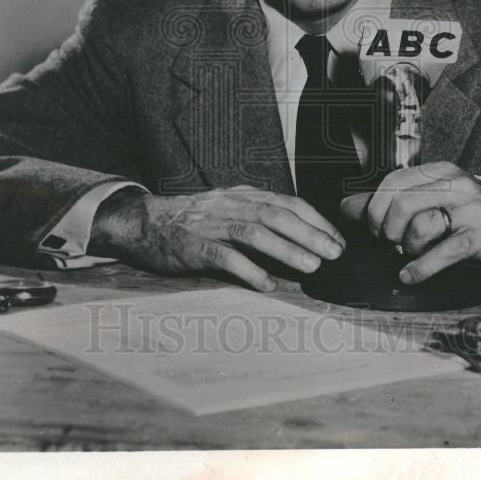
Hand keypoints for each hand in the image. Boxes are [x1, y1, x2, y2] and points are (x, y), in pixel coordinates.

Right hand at [90, 185, 345, 291]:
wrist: (143, 222)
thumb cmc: (193, 220)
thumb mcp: (229, 209)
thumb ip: (259, 218)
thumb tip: (300, 239)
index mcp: (242, 195)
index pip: (287, 202)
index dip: (315, 220)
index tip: (337, 240)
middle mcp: (230, 205)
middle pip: (276, 215)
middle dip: (309, 234)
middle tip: (334, 253)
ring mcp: (211, 225)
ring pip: (255, 232)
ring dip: (286, 249)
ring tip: (311, 266)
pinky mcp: (193, 246)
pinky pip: (225, 257)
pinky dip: (248, 270)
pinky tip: (266, 284)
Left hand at [340, 161, 480, 283]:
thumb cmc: (472, 215)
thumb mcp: (434, 199)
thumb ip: (390, 202)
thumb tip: (347, 207)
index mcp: (441, 171)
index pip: (392, 182)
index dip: (375, 208)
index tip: (375, 227)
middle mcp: (456, 185)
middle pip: (400, 204)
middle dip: (387, 230)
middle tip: (390, 243)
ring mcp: (470, 210)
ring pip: (418, 227)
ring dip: (407, 248)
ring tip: (412, 253)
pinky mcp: (480, 237)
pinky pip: (440, 254)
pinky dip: (419, 269)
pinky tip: (411, 275)